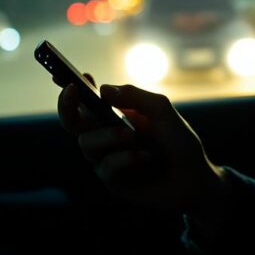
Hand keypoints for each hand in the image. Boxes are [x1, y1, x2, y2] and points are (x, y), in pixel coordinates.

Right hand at [57, 75, 227, 211]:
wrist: (194, 177)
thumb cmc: (178, 141)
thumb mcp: (163, 111)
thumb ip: (135, 97)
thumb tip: (102, 89)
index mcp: (114, 114)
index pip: (85, 99)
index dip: (70, 87)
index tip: (60, 74)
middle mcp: (104, 135)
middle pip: (71, 121)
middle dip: (66, 106)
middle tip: (73, 92)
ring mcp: (106, 158)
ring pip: (86, 143)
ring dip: (109, 136)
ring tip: (133, 137)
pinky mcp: (112, 180)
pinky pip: (105, 166)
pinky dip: (126, 159)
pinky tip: (146, 158)